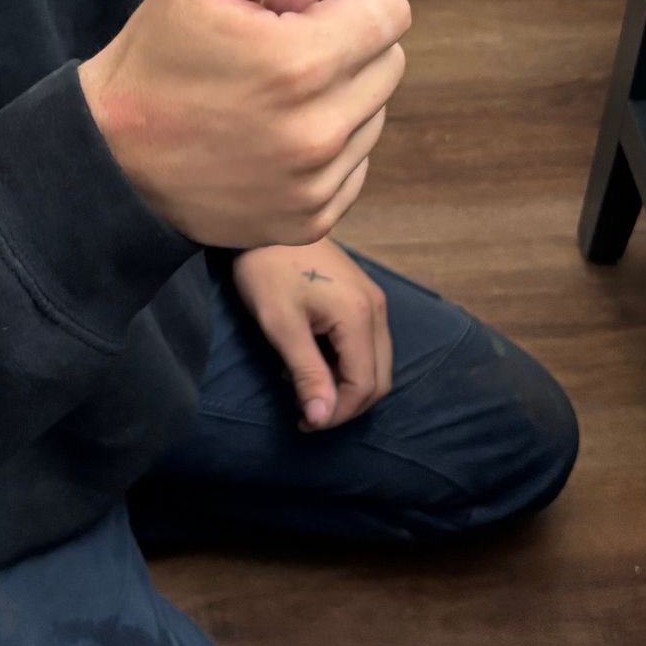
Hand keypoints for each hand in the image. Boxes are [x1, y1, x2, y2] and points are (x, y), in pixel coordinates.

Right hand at [77, 0, 410, 249]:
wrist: (108, 159)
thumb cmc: (156, 55)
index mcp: (304, 62)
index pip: (389, 11)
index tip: (290, 9)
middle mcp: (322, 130)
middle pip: (388, 60)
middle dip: (341, 43)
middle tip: (271, 48)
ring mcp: (318, 183)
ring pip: (373, 112)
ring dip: (335, 95)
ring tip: (265, 95)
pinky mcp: (311, 219)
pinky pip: (356, 164)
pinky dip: (325, 145)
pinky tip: (267, 137)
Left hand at [234, 239, 392, 429]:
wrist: (266, 223)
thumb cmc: (267, 270)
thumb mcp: (281, 325)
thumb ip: (307, 373)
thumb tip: (320, 419)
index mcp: (359, 316)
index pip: (365, 385)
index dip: (338, 412)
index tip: (303, 422)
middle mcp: (376, 309)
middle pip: (379, 379)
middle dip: (346, 404)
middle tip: (306, 411)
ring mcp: (374, 301)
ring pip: (376, 363)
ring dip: (346, 385)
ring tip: (304, 384)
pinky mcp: (364, 296)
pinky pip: (367, 345)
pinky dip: (346, 364)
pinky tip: (312, 360)